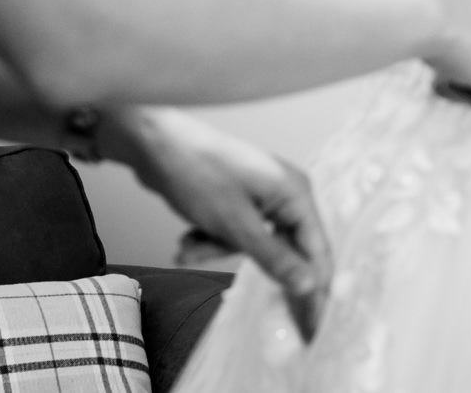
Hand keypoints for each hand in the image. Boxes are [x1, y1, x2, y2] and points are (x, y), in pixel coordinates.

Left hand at [103, 109, 329, 340]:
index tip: (313, 327)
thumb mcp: (235, 224)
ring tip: (188, 246)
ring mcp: (261, 196)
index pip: (317, 250)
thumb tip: (310, 286)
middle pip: (283, 248)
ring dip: (218, 251)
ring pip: (251, 245)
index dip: (317, 289)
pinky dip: (209, 241)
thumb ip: (274, 258)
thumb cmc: (198, 173)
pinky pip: (233, 234)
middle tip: (254, 305)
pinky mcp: (238, 200)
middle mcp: (285, 194)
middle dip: (249, 263)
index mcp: (296, 193)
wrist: (153, 143)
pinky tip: (187, 238)